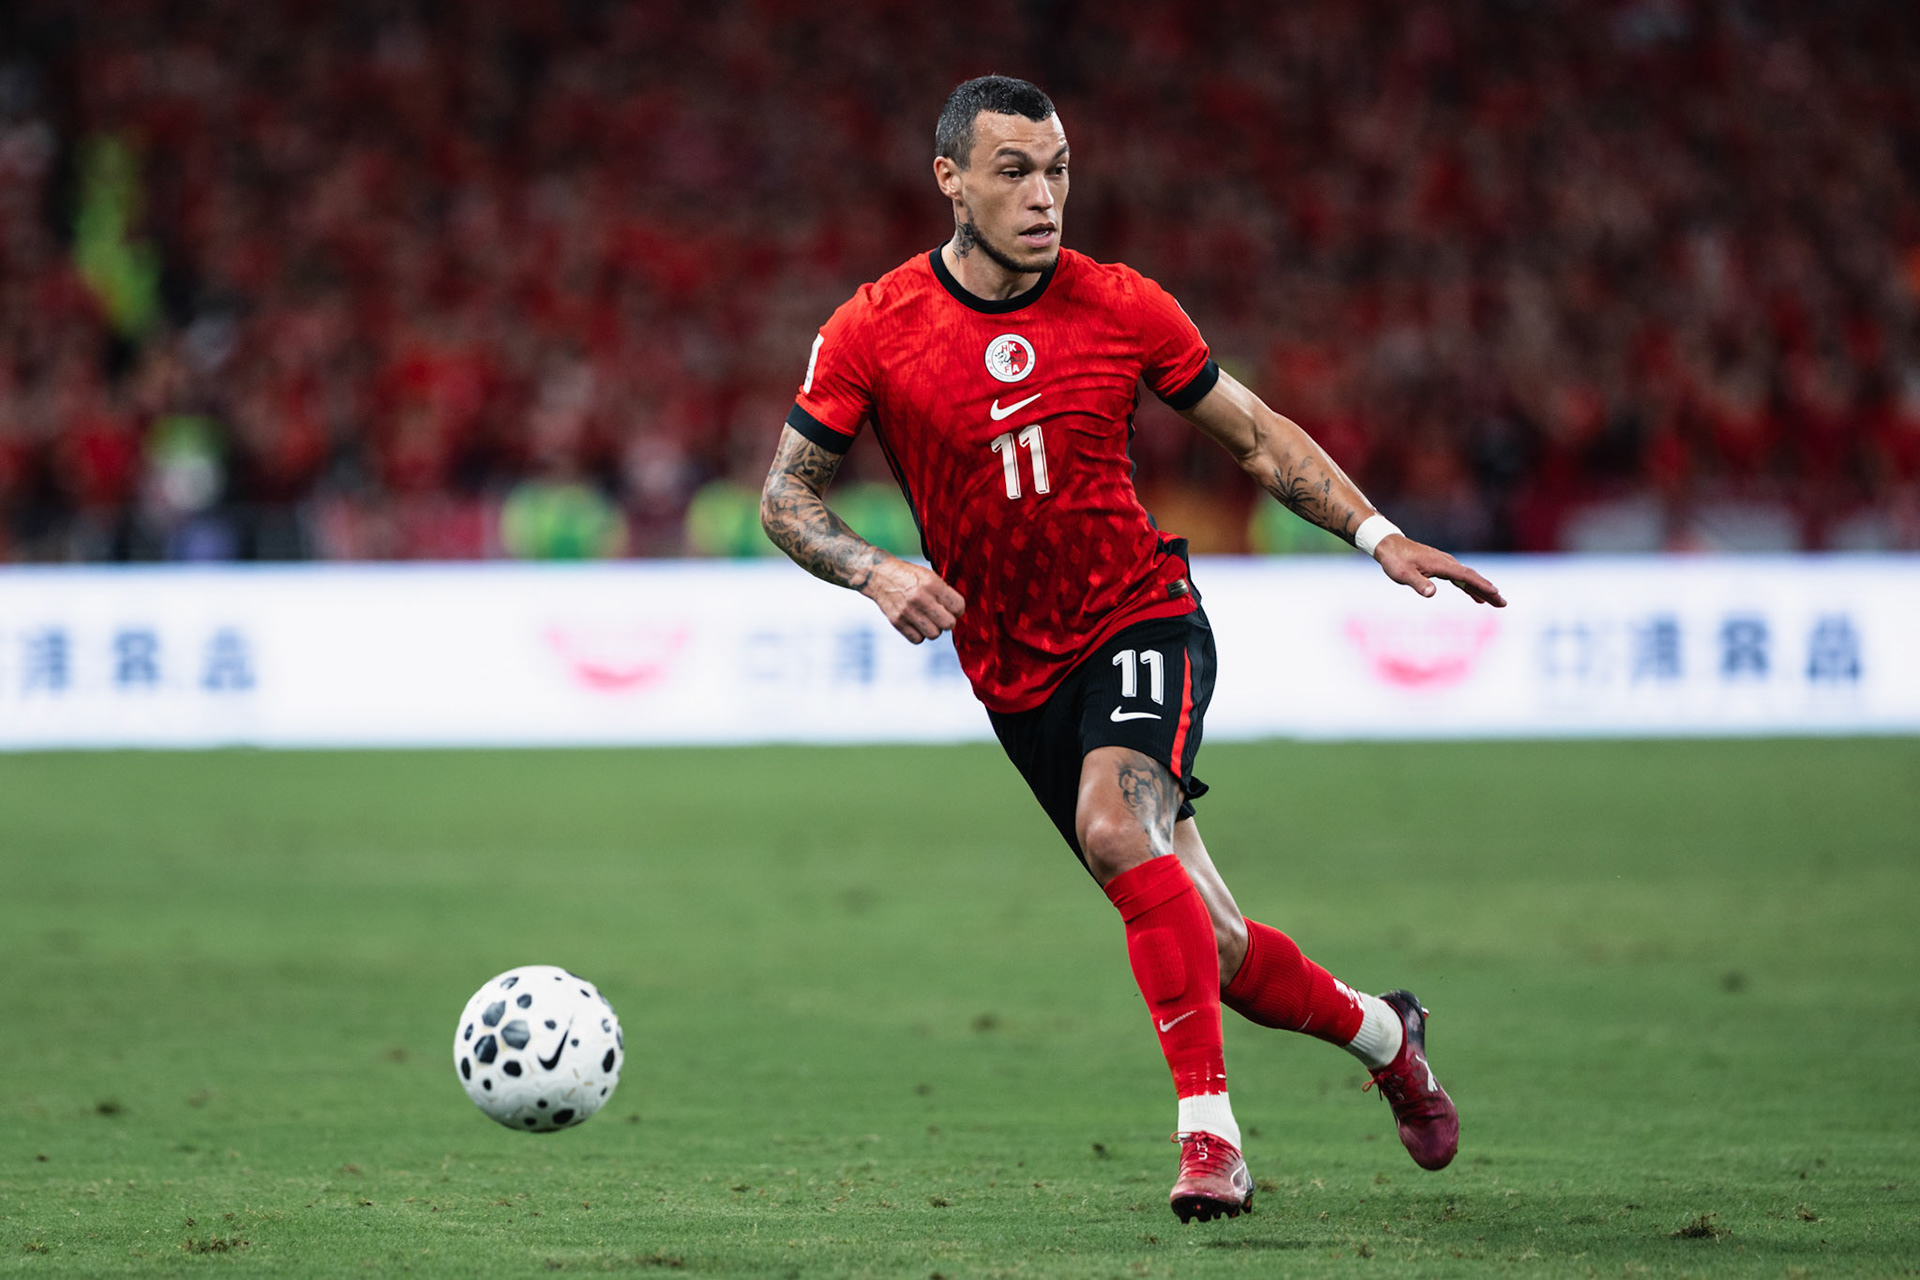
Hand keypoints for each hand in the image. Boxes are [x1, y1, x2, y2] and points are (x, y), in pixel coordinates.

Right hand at [862, 556, 965, 641]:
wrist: (881, 576)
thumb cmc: (910, 576)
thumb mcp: (929, 576)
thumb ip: (944, 592)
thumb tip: (958, 611)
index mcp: (931, 583)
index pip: (958, 607)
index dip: (958, 609)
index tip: (953, 608)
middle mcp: (920, 598)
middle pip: (948, 624)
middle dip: (948, 621)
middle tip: (942, 616)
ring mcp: (907, 611)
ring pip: (934, 634)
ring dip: (934, 629)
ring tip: (929, 620)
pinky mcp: (897, 622)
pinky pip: (918, 639)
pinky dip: (920, 635)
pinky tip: (917, 624)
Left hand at [1374, 535, 1506, 606]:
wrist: (1389, 545)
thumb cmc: (1395, 561)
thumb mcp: (1404, 574)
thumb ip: (1418, 583)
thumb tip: (1432, 593)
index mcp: (1442, 564)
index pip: (1467, 576)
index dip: (1482, 586)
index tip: (1496, 594)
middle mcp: (1447, 562)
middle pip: (1473, 577)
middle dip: (1489, 590)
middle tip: (1503, 603)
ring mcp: (1445, 563)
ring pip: (1468, 578)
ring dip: (1482, 589)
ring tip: (1495, 602)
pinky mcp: (1441, 566)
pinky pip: (1460, 578)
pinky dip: (1470, 587)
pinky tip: (1476, 596)